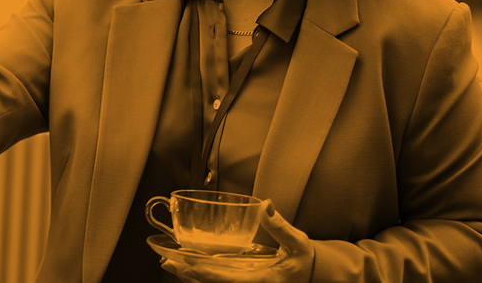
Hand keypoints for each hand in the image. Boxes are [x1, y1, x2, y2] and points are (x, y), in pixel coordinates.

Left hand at [162, 204, 314, 282]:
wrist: (313, 273)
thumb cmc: (304, 259)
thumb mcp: (297, 242)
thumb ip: (280, 226)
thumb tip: (266, 205)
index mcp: (263, 280)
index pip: (231, 279)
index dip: (208, 272)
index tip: (189, 263)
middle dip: (191, 275)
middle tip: (168, 262)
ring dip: (191, 276)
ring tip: (169, 264)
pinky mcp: (244, 281)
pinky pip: (220, 281)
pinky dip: (202, 275)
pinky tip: (186, 267)